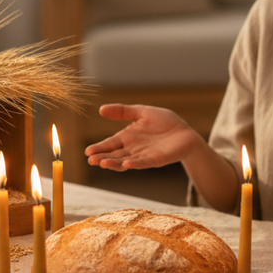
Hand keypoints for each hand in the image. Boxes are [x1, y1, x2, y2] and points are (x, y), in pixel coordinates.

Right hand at [84, 104, 202, 171]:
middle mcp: (132, 149)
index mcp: (127, 137)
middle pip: (114, 155)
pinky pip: (143, 163)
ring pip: (125, 161)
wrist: (184, 132)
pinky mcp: (155, 159)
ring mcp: (143, 156)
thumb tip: (101, 109)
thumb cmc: (164, 122)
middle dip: (102, 158)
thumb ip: (122, 111)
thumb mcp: (141, 112)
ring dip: (114, 163)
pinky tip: (126, 164)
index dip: (99, 148)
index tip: (87, 152)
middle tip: (91, 160)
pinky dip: (134, 164)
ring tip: (103, 163)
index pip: (109, 144)